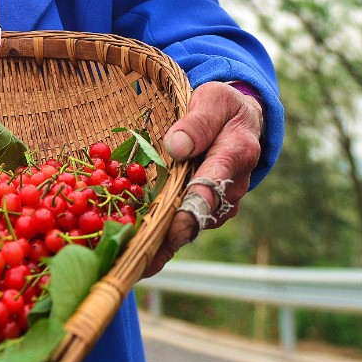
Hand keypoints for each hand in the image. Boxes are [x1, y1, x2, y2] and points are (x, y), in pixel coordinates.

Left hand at [141, 81, 263, 277]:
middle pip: (196, 218)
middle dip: (164, 240)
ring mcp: (218, 205)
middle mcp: (231, 189)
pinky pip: (180, 228)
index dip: (188, 210)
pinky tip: (127, 249)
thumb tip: (176, 149)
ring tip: (121, 258)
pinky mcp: (204, 212)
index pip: (211, 186)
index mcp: (234, 156)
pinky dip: (157, 239)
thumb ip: (197, 123)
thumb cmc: (222, 108)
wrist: (240, 123)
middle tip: (133, 261)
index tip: (166, 230)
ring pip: (187, 229)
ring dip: (157, 245)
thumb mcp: (213, 100)